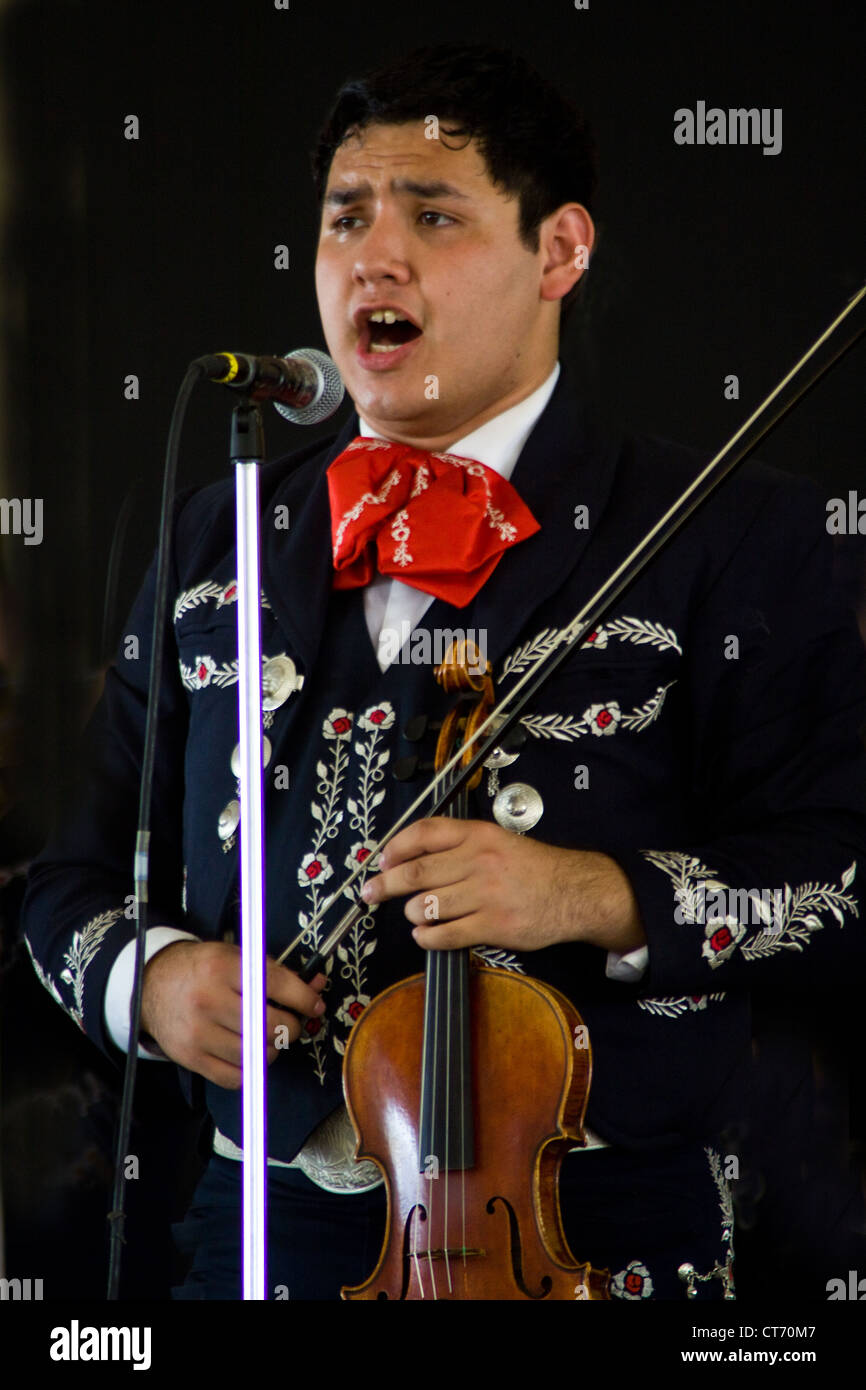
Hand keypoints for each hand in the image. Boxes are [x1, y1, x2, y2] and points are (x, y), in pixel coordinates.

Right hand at [140, 939, 326, 1088]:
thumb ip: (276, 973)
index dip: (304, 998)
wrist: (153, 985)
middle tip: (290, 1022)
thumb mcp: (236, 957)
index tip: (315, 1005)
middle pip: (271, 1025)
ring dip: (273, 1049)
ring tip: (268, 1036)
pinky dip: (251, 1069)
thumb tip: (316, 987)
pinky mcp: (191, 1057)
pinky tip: (250, 1052)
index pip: (276, 986)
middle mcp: (209, 999)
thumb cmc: (203, 969)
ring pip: (257, 1054)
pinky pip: (236, 1077)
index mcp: (223, 967)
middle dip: (292, 1027)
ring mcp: (198, 1032)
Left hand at [361, 817, 644, 954]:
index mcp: (478, 834)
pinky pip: (445, 934)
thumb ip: (459, 844)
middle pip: (416, 872)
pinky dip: (427, 937)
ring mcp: (485, 894)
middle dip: (385, 885)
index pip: (424, 833)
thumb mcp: (498, 840)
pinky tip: (426, 935)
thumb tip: (410, 857)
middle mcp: (479, 861)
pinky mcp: (493, 925)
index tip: (381, 861)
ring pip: (425, 906)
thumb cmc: (533, 868)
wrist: (575, 892)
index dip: (395, 847)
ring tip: (414, 915)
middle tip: (370, 893)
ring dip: (411, 914)